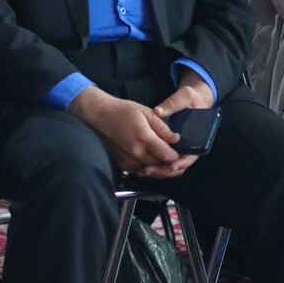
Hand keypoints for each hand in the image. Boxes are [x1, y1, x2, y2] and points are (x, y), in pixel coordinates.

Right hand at [68, 86, 185, 178]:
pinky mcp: (122, 164)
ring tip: (168, 161)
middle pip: (161, 167)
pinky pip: (140, 171)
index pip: (168, 156)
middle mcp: (136, 152)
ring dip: (160, 168)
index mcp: (145, 138)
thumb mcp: (147, 112)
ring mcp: (128, 160)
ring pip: (151, 171)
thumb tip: (176, 139)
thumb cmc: (123, 111)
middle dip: (172, 164)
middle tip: (178, 158)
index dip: (178, 156)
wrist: (100, 115)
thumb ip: (163, 127)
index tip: (182, 152)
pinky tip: (152, 161)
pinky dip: (148, 168)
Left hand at [143, 69, 214, 176]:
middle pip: (179, 165)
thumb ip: (173, 103)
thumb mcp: (185, 96)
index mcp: (198, 136)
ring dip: (159, 169)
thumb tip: (159, 111)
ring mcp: (180, 146)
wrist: (192, 100)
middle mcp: (190, 144)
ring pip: (171, 165)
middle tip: (151, 170)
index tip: (172, 165)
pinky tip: (143, 165)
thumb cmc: (192, 99)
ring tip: (144, 170)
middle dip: (165, 169)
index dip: (182, 162)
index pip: (192, 155)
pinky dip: (155, 164)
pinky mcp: (171, 146)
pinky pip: (165, 159)